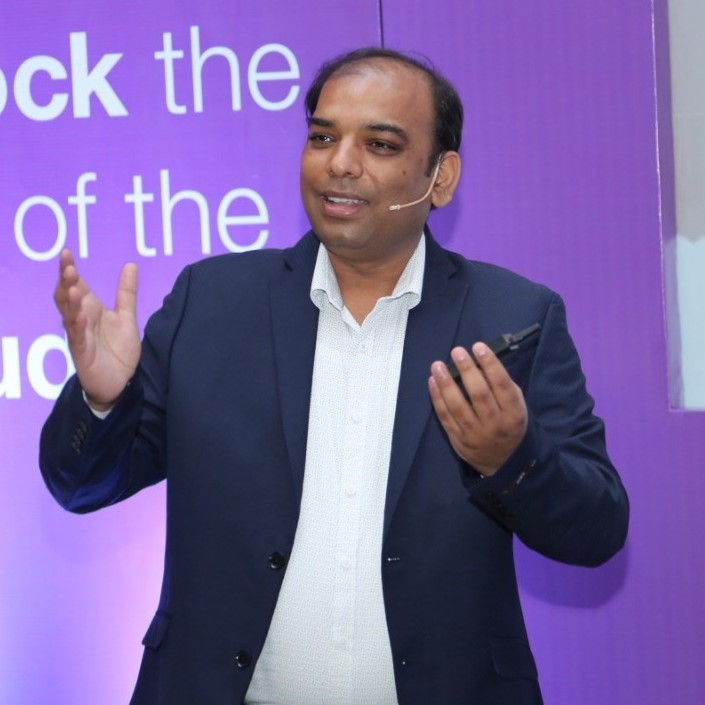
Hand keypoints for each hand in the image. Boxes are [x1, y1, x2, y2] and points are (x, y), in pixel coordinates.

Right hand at [54, 249, 140, 409]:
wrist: (120, 383)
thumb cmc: (118, 350)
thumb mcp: (127, 317)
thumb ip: (126, 293)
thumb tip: (130, 264)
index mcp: (90, 310)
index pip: (76, 286)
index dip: (70, 270)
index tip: (66, 252)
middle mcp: (81, 320)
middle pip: (67, 297)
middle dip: (65, 282)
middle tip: (66, 265)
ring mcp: (80, 337)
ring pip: (68, 316)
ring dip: (69, 301)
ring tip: (72, 286)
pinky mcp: (82, 354)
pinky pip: (77, 338)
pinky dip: (78, 327)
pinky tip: (80, 316)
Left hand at [428, 343, 527, 475]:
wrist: (503, 462)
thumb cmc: (509, 424)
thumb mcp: (517, 407)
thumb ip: (503, 387)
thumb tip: (481, 362)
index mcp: (514, 414)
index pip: (502, 385)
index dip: (490, 364)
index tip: (478, 347)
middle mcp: (495, 424)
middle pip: (479, 394)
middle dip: (466, 370)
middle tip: (457, 351)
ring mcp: (474, 433)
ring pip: (458, 406)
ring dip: (446, 383)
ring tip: (437, 365)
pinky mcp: (458, 439)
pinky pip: (445, 416)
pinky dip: (437, 398)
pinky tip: (433, 382)